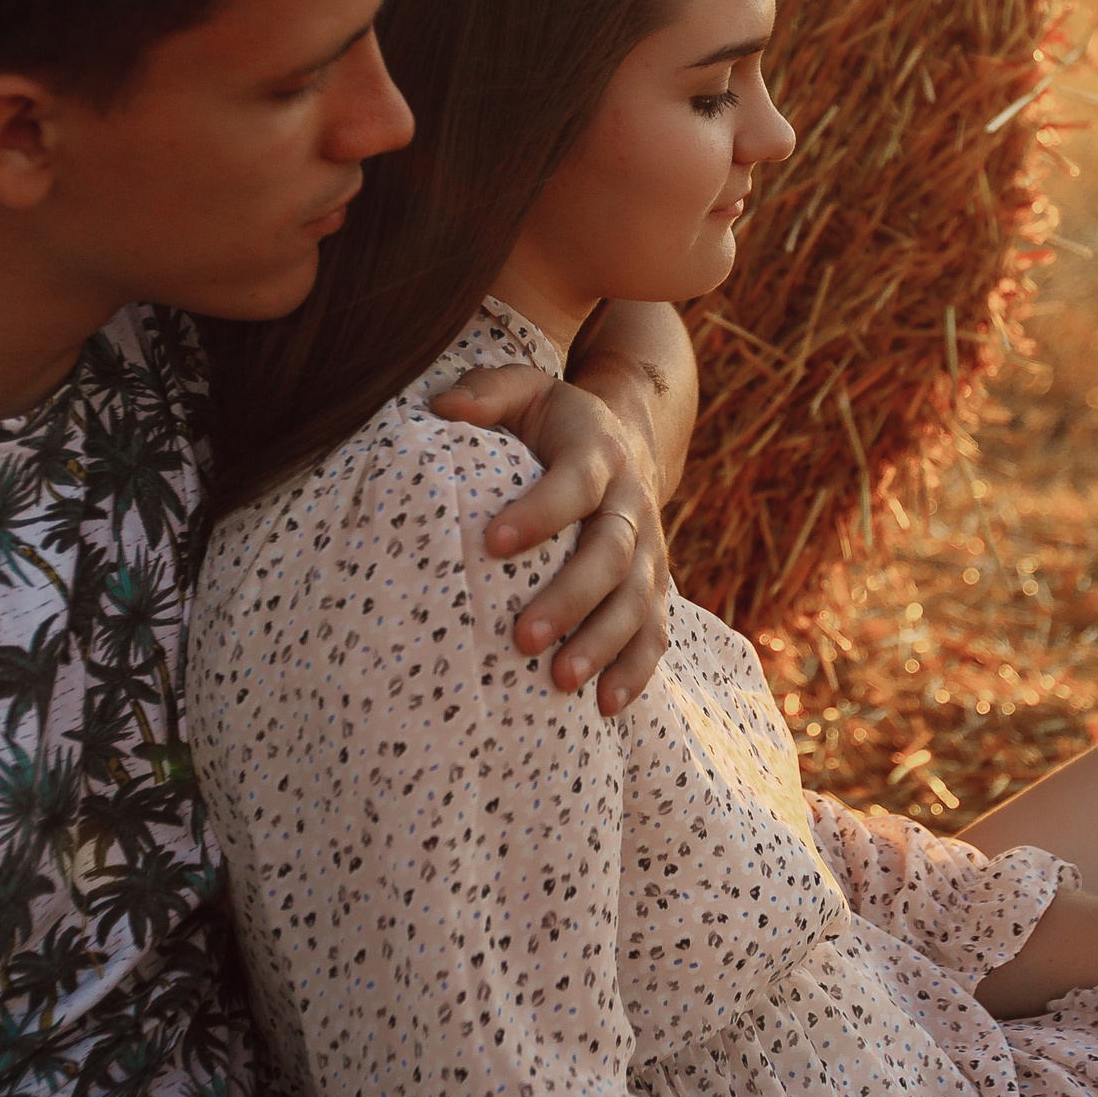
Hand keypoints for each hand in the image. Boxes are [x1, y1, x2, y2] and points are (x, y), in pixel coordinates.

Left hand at [429, 365, 668, 712]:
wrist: (631, 437)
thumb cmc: (554, 422)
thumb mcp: (525, 390)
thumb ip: (487, 392)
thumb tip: (441, 408)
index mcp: (597, 454)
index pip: (574, 484)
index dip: (540, 513)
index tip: (492, 543)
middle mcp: (632, 503)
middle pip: (612, 556)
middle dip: (569, 599)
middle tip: (521, 639)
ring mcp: (650, 549)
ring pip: (638, 601)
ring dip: (603, 643)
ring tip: (560, 681)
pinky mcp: (656, 585)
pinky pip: (656, 632)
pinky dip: (636, 669)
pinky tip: (606, 707)